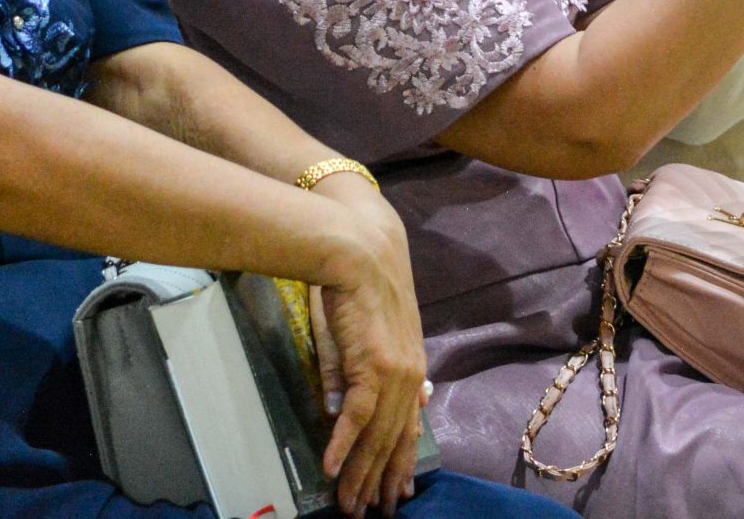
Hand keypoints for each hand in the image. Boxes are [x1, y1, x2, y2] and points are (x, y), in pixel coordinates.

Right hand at [312, 197, 428, 516]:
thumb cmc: (356, 286)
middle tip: (368, 514)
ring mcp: (396, 372)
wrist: (360, 251)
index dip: (402, 463)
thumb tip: (341, 414)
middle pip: (395, 440)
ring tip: (347, 505)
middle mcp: (411, 376)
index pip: (409, 427)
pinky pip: (358, 417)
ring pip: (378, 437)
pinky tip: (332, 470)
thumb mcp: (360, 336)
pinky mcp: (375, 366)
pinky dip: (343, 446)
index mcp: (411, 368)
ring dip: (360, 475)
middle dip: (380, 481)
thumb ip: (352, 375)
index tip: (395, 493)